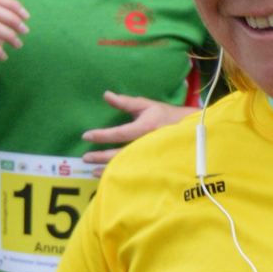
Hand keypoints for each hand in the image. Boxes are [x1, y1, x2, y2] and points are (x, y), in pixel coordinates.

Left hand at [81, 91, 195, 165]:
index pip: (118, 133)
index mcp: (145, 128)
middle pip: (119, 154)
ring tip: (92, 171)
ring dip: (107, 170)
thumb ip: (125, 102)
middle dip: (100, 157)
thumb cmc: (164, 115)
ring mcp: (149, 158)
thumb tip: (106, 95)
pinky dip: (120, 174)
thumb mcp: (146, 105)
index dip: (101, 136)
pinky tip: (109, 176)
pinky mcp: (152, 166)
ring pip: (125, 166)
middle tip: (85, 158)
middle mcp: (146, 145)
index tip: (86, 136)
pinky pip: (133, 171)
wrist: (188, 130)